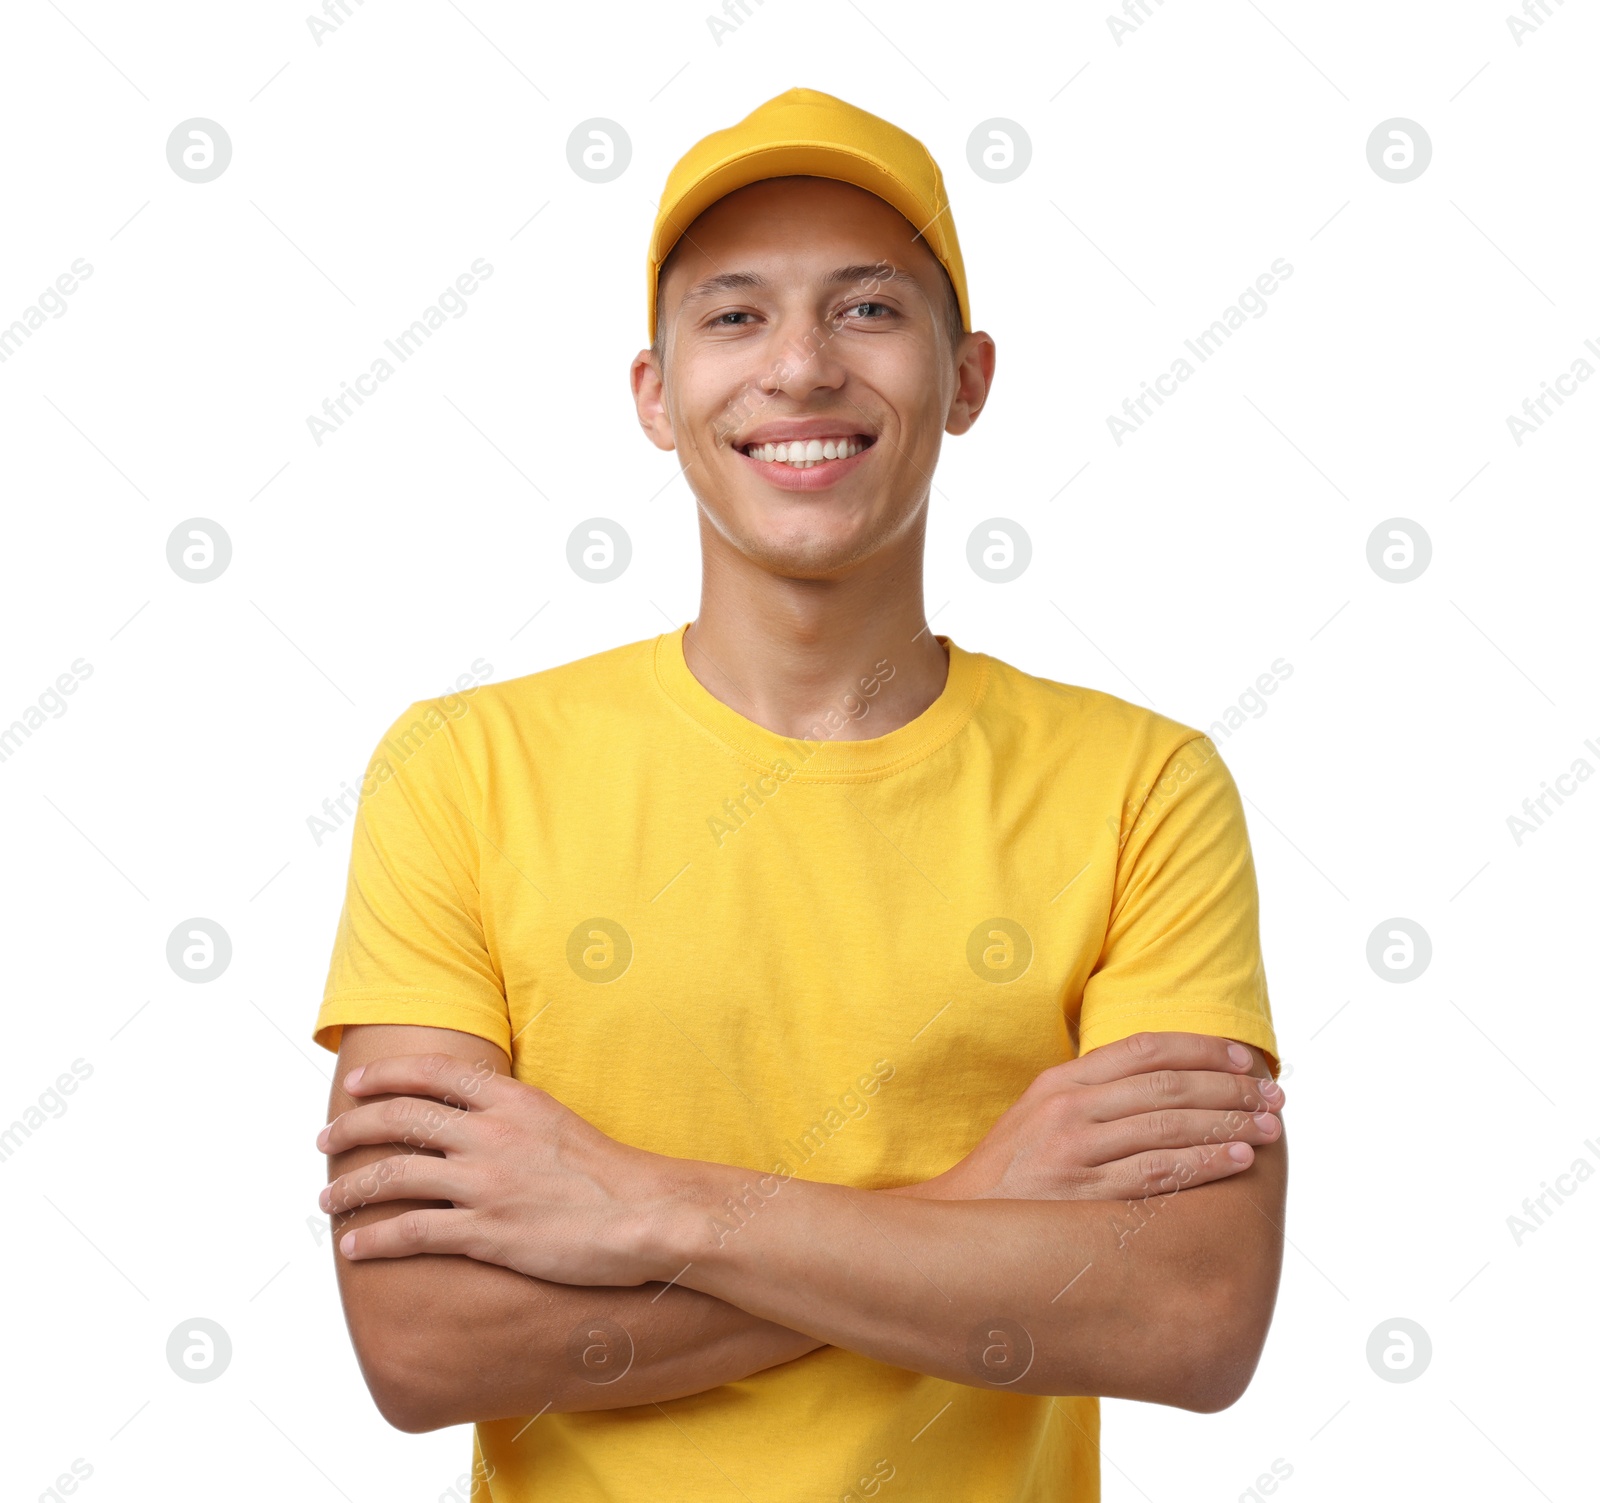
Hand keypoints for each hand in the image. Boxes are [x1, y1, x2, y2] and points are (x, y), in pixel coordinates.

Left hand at [317, 1053, 680, 1285]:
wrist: (647, 1213)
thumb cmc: (611, 1174)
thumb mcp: (559, 1123)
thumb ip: (514, 1118)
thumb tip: (480, 1120)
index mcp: (511, 1100)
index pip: (432, 1073)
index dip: (386, 1076)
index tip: (356, 1086)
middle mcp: (490, 1133)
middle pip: (399, 1118)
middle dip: (351, 1128)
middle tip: (325, 1140)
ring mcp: (485, 1182)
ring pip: (393, 1175)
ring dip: (350, 1188)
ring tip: (327, 1202)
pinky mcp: (487, 1231)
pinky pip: (412, 1232)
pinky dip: (374, 1239)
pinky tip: (354, 1248)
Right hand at [904, 1032, 1282, 1202]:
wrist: (956, 1228)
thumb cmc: (1010, 1173)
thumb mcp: (1039, 1115)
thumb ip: (1092, 1094)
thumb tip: (1164, 1080)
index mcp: (1060, 1081)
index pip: (1144, 1049)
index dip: (1201, 1049)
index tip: (1245, 1061)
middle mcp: (1067, 1110)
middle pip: (1166, 1086)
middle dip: (1229, 1090)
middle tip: (1275, 1098)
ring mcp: (1073, 1153)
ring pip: (1168, 1126)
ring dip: (1227, 1124)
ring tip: (1268, 1128)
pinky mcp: (1081, 1199)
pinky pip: (1156, 1175)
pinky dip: (1202, 1163)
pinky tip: (1236, 1161)